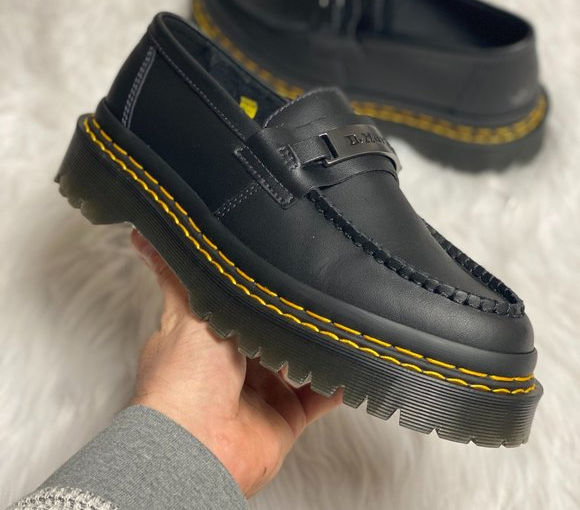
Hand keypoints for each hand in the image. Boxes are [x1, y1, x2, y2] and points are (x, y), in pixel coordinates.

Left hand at [130, 230, 342, 496]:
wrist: (199, 443)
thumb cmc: (182, 380)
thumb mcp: (185, 310)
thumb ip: (177, 275)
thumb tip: (143, 238)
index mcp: (209, 340)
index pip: (234, 308)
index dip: (254, 294)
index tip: (276, 273)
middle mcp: (235, 366)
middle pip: (271, 335)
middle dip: (289, 319)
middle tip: (310, 295)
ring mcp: (261, 393)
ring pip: (298, 363)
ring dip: (315, 348)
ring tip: (334, 322)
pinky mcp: (285, 417)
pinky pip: (320, 397)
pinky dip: (336, 383)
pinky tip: (348, 364)